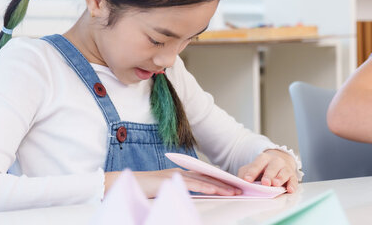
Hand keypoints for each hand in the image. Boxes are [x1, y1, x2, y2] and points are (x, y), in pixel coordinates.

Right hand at [105, 168, 241, 197]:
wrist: (130, 184)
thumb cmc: (147, 190)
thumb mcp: (169, 192)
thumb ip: (182, 192)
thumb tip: (196, 199)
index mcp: (182, 175)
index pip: (206, 177)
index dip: (221, 181)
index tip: (234, 186)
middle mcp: (182, 172)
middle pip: (208, 177)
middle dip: (226, 183)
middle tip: (241, 188)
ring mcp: (177, 175)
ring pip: (204, 180)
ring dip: (221, 186)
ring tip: (235, 191)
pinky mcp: (172, 180)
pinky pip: (193, 184)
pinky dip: (206, 187)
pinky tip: (217, 191)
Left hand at [237, 149, 297, 192]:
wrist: (279, 160)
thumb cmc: (263, 167)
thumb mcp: (252, 167)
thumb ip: (244, 174)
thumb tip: (240, 183)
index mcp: (263, 158)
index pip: (256, 165)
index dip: (251, 172)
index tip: (247, 180)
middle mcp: (275, 161)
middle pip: (272, 167)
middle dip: (268, 175)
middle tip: (265, 183)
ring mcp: (285, 167)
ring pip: (283, 172)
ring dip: (280, 178)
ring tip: (276, 184)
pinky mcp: (292, 175)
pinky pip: (293, 180)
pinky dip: (292, 185)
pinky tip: (290, 189)